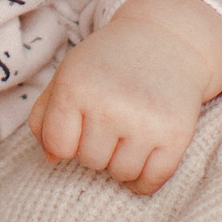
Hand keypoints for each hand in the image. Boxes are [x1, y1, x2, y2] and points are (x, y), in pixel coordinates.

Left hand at [32, 0, 221, 192]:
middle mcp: (109, 105)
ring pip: (121, 174)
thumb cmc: (109, 61)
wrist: (167, 40)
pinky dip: (144, 180)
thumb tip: (51, 159)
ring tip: (128, 133)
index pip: (58, 146)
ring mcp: (145, 122)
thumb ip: (44, 114)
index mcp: (76, 87)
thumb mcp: (68, 73)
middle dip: (97, 147)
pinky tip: (143, 158)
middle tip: (111, 121)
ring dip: (122, 162)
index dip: (67, 140)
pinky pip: (151, 181)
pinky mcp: (177, 135)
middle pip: (90, 161)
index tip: (80, 124)